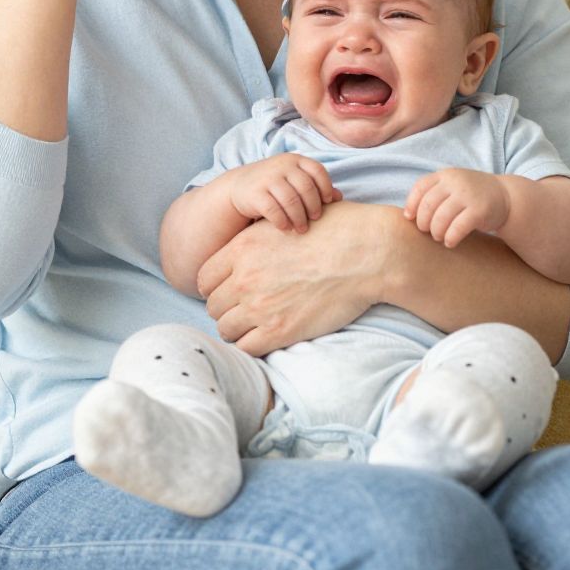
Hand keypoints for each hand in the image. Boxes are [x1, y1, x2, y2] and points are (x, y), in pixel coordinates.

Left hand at [198, 201, 393, 354]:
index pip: (204, 278)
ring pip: (225, 328)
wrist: (365, 253)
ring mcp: (260, 306)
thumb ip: (257, 238)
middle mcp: (244, 278)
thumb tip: (245, 248)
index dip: (215, 286)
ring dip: (238, 328)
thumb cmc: (334, 231)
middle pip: (213, 305)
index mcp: (242, 248)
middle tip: (245, 309)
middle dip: (227, 308)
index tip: (229, 290)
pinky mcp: (279, 331)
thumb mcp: (286, 221)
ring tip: (256, 324)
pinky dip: (253, 344)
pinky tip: (268, 336)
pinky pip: (246, 348)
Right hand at [223, 153, 339, 233]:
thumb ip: (315, 186)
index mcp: (295, 160)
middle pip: (306, 187)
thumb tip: (339, 197)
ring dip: (299, 218)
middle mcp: (282, 165)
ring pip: (291, 200)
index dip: (325, 187)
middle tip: (315, 220)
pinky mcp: (254, 193)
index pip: (317, 170)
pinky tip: (285, 228)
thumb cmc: (274, 185)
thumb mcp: (294, 180)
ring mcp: (267, 178)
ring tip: (302, 229)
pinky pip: (273, 210)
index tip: (327, 203)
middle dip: (313, 206)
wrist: (239, 187)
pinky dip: (282, 221)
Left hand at [403, 168, 509, 247]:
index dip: (411, 205)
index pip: (420, 188)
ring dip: (436, 232)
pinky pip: (458, 227)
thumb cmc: (472, 196)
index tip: (410, 219)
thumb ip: (434, 194)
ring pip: (441, 218)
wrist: (506, 196)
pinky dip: (450, 238)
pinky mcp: (479, 210)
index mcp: (446, 175)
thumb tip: (407, 215)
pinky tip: (450, 243)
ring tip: (439, 238)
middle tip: (427, 232)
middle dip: (423, 222)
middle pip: (428, 205)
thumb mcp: (453, 187)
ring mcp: (468, 195)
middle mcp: (456, 182)